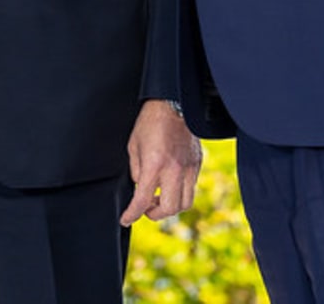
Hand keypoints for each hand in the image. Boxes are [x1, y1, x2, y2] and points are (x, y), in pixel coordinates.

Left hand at [119, 99, 201, 224]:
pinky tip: (170, 184)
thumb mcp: (134, 146)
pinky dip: (180, 193)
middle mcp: (173, 170)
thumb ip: (136, 170)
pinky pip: (191, 188)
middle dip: (154, 214)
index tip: (126, 219)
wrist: (174, 104)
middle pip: (169, 209)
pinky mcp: (197, 164)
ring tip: (159, 198)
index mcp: (154, 165)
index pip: (142, 200)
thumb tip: (140, 187)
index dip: (132, 214)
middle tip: (146, 207)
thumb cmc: (150, 122)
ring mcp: (188, 168)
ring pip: (185, 203)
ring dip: (170, 207)